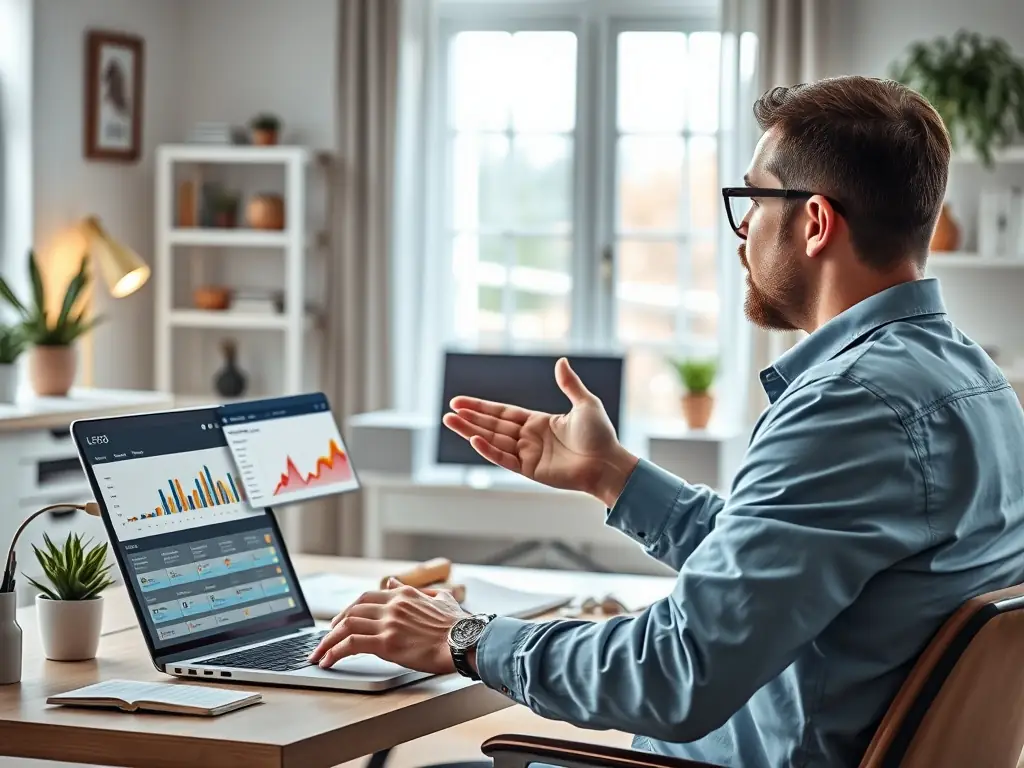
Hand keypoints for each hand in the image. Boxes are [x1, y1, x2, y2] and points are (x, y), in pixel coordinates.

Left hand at [308, 578, 470, 673]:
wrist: (466, 641)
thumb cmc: (459, 625)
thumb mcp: (439, 599)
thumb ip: (416, 590)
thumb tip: (395, 583)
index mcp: (403, 595)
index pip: (366, 598)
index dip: (349, 610)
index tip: (340, 621)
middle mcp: (392, 605)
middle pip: (351, 611)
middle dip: (333, 625)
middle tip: (326, 638)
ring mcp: (388, 623)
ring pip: (345, 626)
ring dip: (327, 640)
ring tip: (319, 653)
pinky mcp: (386, 643)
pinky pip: (351, 644)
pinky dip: (334, 651)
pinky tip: (328, 661)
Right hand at [442, 357, 638, 506]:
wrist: (608, 463)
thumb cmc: (601, 435)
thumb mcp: (585, 404)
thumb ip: (569, 385)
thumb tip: (560, 361)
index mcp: (538, 422)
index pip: (503, 413)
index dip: (481, 407)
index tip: (460, 402)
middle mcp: (529, 438)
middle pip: (493, 426)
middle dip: (470, 419)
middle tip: (448, 413)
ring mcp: (528, 455)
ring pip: (493, 441)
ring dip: (471, 432)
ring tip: (450, 422)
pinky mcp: (531, 470)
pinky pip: (505, 459)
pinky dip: (489, 450)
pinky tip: (474, 439)